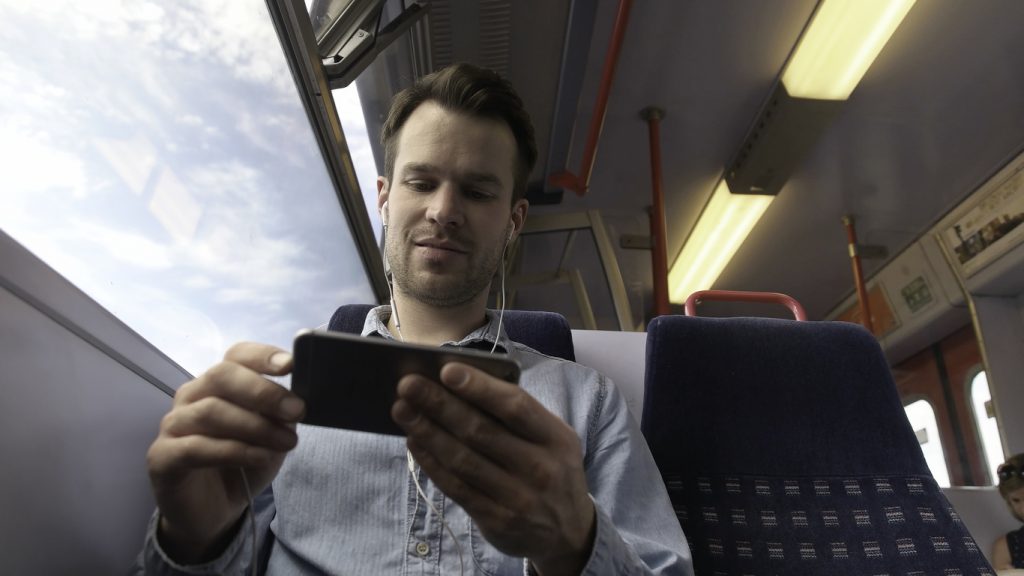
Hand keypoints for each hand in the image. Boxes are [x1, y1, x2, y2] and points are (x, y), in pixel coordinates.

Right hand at [146, 343, 304, 563]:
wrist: (213, 512)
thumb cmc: (243, 464)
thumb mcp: (272, 436)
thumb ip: (281, 415)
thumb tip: (298, 399)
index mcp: (218, 384)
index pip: (236, 356)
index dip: (262, 356)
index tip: (290, 366)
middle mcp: (191, 396)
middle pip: (221, 375)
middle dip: (263, 392)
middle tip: (297, 411)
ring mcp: (172, 425)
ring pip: (211, 411)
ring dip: (256, 426)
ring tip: (287, 443)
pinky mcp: (161, 457)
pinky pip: (196, 447)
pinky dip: (234, 450)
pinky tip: (260, 457)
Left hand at [392, 362, 595, 574]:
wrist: (570, 532)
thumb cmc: (551, 469)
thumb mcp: (552, 439)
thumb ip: (518, 417)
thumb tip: (462, 385)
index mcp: (556, 438)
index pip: (515, 407)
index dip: (479, 388)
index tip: (446, 370)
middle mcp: (540, 468)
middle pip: (481, 431)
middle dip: (440, 404)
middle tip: (408, 384)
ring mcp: (518, 498)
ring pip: (463, 460)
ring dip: (428, 431)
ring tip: (401, 409)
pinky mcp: (497, 521)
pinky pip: (457, 488)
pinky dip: (431, 463)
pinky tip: (414, 442)